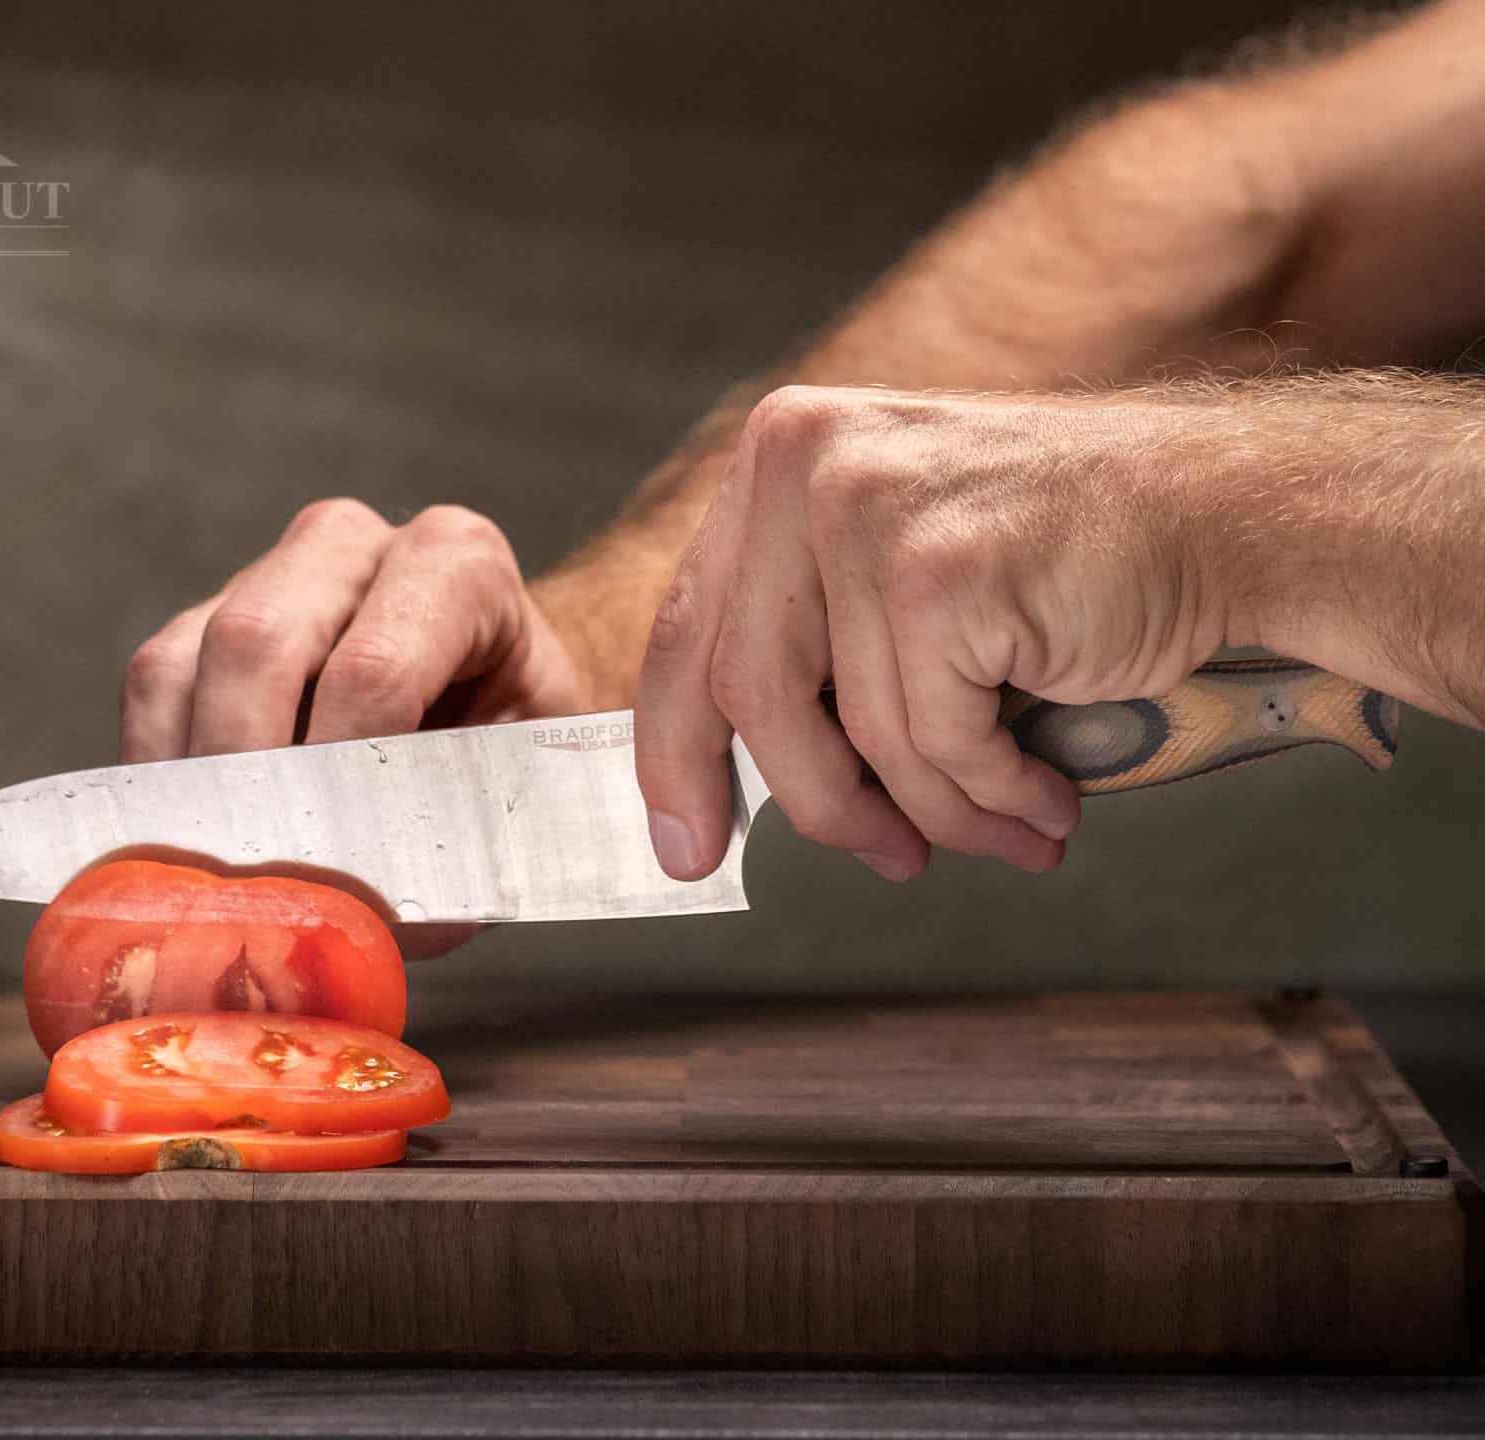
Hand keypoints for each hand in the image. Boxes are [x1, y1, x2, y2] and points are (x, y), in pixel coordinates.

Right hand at [122, 499, 590, 956]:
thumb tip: (350, 915)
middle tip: (248, 879)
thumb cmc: (512, 747)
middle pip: (256, 642)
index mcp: (457, 564)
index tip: (324, 873)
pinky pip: (149, 691)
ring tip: (214, 873)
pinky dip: (157, 777)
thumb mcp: (520, 789)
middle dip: (242, 777)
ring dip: (187, 784)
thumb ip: (451, 838)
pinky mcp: (200, 620)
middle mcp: (352, 546)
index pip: (374, 670)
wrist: (496, 702)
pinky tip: (187, 844)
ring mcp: (267, 572)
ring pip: (181, 663)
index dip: (337, 779)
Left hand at [634, 385, 1226, 882]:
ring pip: (857, 736)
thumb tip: (726, 776)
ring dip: (932, 813)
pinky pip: (940, 745)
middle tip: (882, 858)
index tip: (685, 843)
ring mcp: (873, 512)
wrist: (1218, 510)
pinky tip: (1043, 801)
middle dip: (815, 806)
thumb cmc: (1057, 553)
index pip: (686, 631)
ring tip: (997, 834)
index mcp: (779, 454)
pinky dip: (994, 798)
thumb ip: (808, 630)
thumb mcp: (892, 557)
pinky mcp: (943, 574)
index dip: (674, 754)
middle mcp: (809, 465)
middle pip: (750, 694)